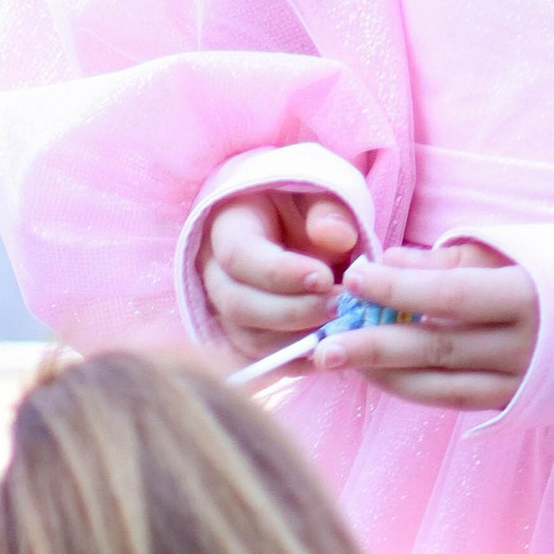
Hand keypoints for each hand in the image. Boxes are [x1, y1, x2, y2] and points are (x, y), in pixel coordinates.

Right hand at [202, 187, 364, 364]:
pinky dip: (293, 362)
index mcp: (226, 229)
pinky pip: (260, 360)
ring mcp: (224, 311)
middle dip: (292, 312)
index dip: (280, 273)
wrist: (290, 223)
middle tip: (339, 306)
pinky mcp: (243, 336)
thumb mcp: (316, 191)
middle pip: (239, 306)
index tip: (325, 278)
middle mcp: (215, 275)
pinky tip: (326, 352)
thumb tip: (337, 239)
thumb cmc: (303, 204)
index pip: (240, 257)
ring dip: (294, 341)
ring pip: (247, 339)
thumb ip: (328, 209)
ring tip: (338, 328)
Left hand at [323, 240, 538, 409]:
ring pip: (435, 384)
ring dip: (381, 373)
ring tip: (338, 360)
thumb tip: (389, 263)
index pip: (448, 296)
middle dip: (372, 347)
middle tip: (322, 347)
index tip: (354, 278)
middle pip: (434, 348)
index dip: (397, 290)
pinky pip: (450, 399)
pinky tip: (377, 373)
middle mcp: (522, 346)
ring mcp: (516, 381)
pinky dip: (409, 387)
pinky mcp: (511, 405)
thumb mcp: (519, 250)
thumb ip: (452, 260)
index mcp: (528, 296)